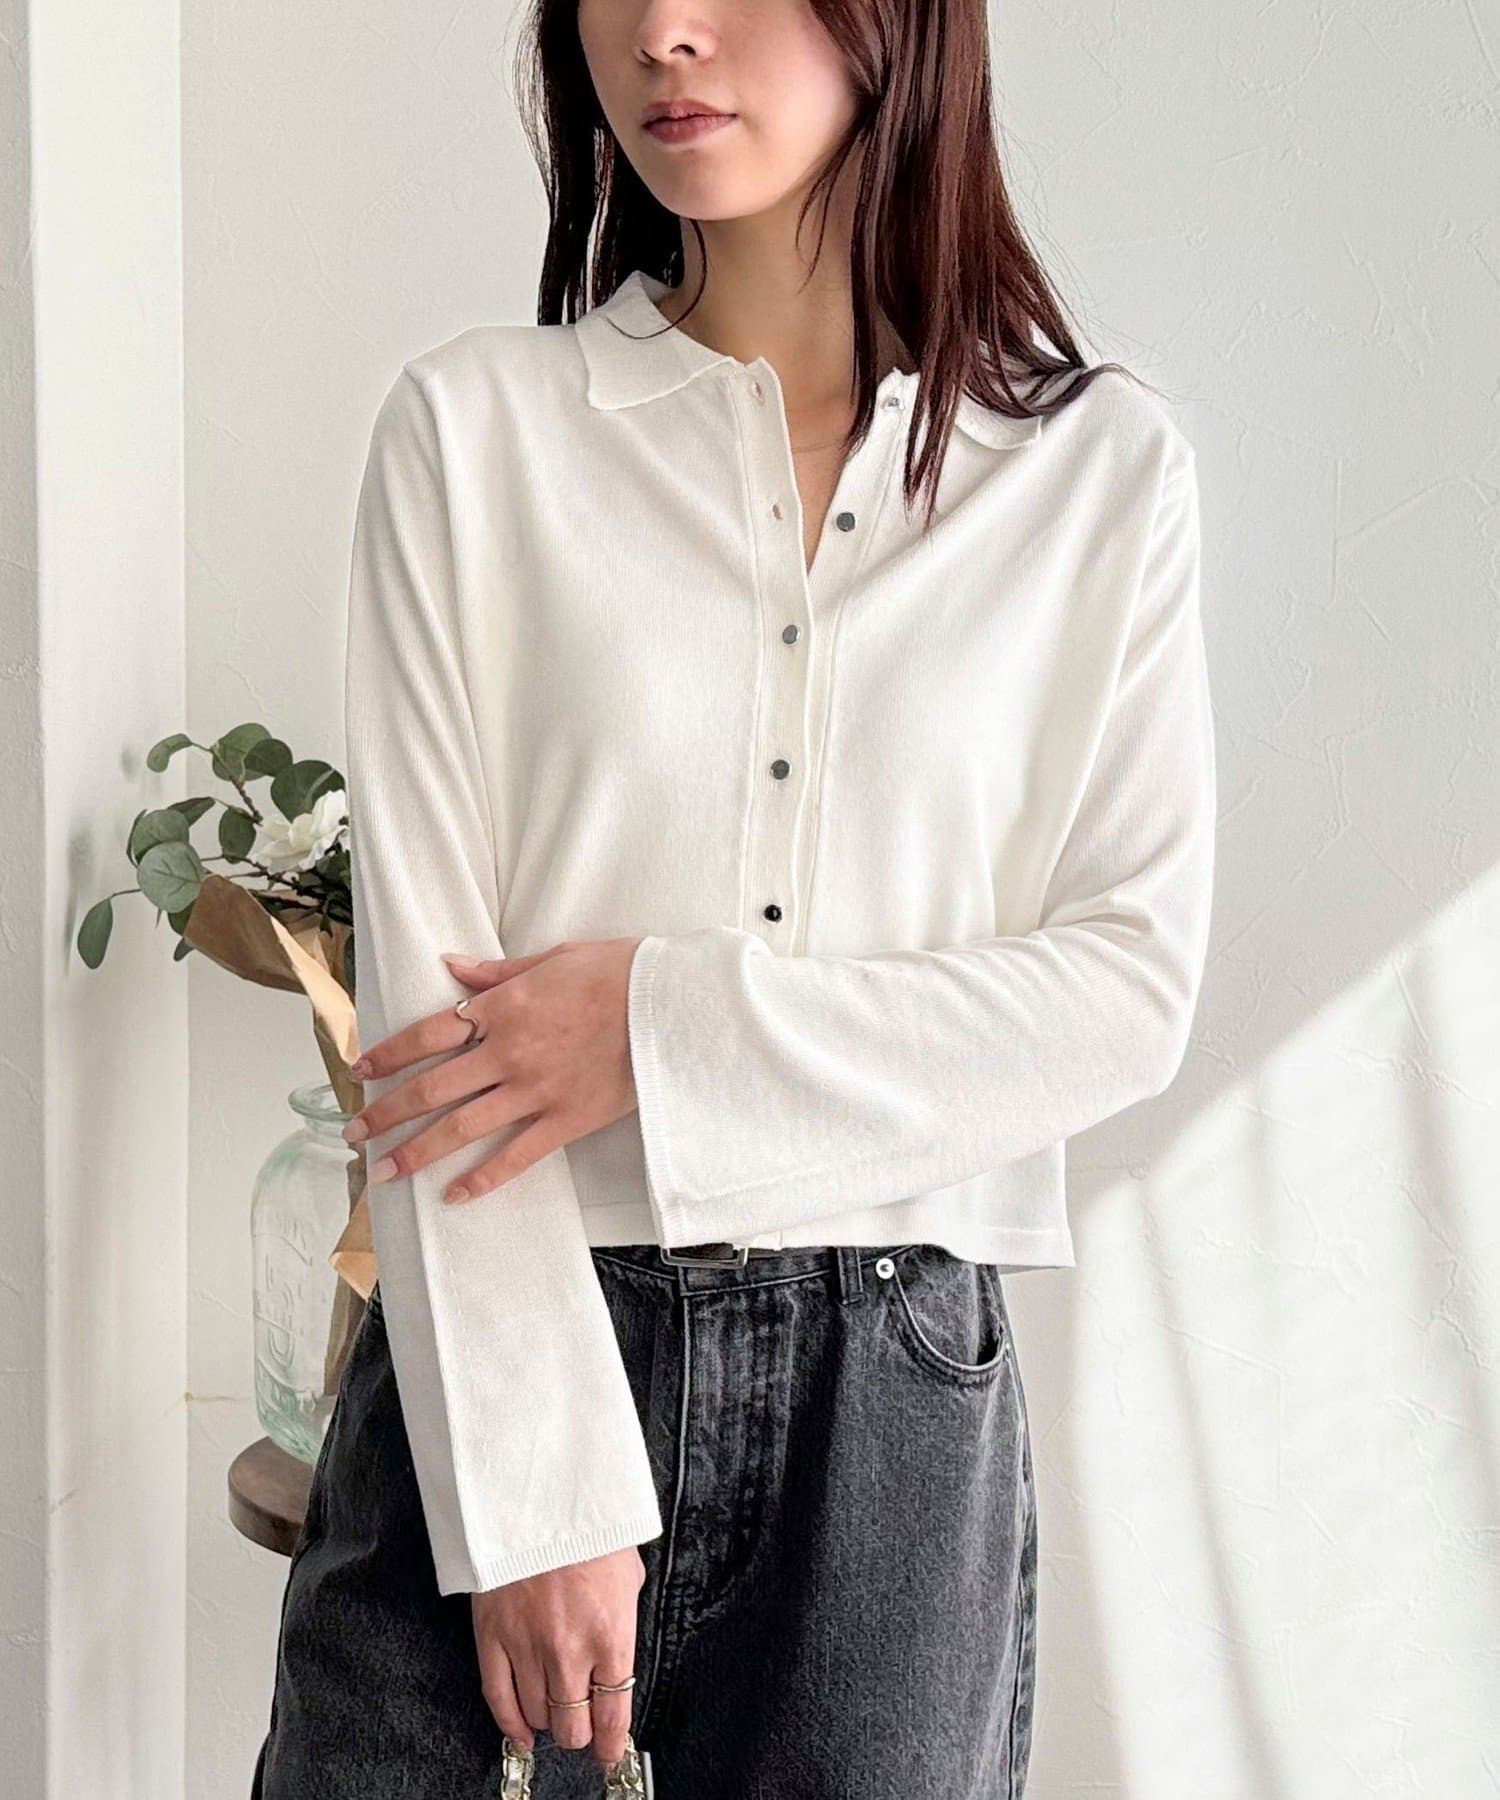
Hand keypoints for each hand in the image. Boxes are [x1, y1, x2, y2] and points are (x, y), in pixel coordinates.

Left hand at [343, 937, 642, 1204]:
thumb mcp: (554, 957)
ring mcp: (536, 1091)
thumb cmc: (618, 972)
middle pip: (431, 1087)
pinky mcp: (566, 1120)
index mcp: (503, 1008)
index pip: (428, 1034)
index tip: (360, 1070)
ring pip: (461, 1126)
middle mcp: (509, 1052)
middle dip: (386, 1112)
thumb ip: (498, 972)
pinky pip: (516, 1156)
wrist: (673, 1006)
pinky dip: (483, 1178)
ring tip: (384, 1171)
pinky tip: (455, 1196)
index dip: (389, 1054)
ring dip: (417, 1151)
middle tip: (355, 1132)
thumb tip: (452, 967)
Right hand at [472, 1545, 645, 1769]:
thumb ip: (621, 1620)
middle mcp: (570, 1650)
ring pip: (537, 1715)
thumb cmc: (588, 1526)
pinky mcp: (494, 1636)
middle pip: (573, 1725)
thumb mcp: (628, 1573)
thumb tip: (616, 1653)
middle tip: (581, 1728)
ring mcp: (528, 1646)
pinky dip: (509, 1723)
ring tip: (553, 1712)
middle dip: (580, 1734)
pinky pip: (498, 1697)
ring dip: (547, 1721)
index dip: (611, 1744)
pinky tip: (519, 1731)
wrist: (542, 1494)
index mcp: (611, 1634)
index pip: (612, 1714)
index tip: (609, 1752)